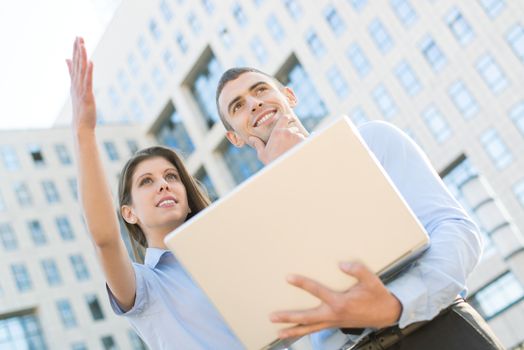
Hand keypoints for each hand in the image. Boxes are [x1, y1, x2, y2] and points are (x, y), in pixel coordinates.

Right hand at [66, 37, 95, 131]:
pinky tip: (91, 62)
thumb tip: (68, 64)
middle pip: (77, 64)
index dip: (76, 51)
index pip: (74, 64)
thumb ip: (72, 77)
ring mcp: (81, 89)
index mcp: (74, 83)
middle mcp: (76, 84)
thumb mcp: (76, 91)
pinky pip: (88, 82)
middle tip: (79, 36)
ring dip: (82, 57)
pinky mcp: (87, 95)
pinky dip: (89, 72)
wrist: (80, 126)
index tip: (77, 38)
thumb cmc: (80, 109)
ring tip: (83, 45)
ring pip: (81, 70)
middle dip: (78, 50)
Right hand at [248, 114, 307, 163]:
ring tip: (295, 150)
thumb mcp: (263, 154)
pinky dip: (306, 144)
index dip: (288, 118)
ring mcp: (298, 137)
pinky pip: (308, 140)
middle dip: (293, 134)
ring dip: (298, 140)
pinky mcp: (306, 143)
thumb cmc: (273, 162)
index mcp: (278, 132)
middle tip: (289, 144)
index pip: (285, 118)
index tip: (289, 119)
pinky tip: (304, 149)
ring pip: (300, 136)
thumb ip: (258, 144)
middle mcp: (289, 132)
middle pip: (294, 129)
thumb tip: (251, 138)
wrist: (285, 171)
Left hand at [270, 262, 401, 338]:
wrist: (387, 314)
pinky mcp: (335, 325)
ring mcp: (334, 322)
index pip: (316, 291)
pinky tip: (296, 333)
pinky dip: (305, 332)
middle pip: (306, 318)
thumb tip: (342, 264)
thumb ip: (357, 270)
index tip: (289, 278)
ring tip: (278, 333)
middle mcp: (334, 315)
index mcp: (340, 302)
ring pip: (310, 328)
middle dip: (288, 317)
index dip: (302, 283)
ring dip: (293, 331)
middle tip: (272, 317)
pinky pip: (316, 329)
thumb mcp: (372, 280)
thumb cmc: (377, 296)